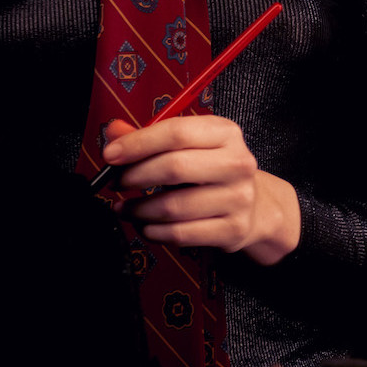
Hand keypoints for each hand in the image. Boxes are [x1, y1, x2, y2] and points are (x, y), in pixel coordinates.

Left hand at [103, 115, 301, 263]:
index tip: (111, 155)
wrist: (255, 206)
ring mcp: (238, 198)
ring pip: (173, 206)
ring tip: (126, 207)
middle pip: (175, 167)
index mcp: (226, 133)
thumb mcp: (189, 144)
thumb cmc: (213, 171)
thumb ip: (150, 137)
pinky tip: (145, 225)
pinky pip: (181, 234)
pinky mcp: (233, 229)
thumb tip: (114, 133)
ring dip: (139, 209)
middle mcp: (237, 163)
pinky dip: (153, 231)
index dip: (138, 143)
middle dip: (135, 176)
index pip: (176, 132)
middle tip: (116, 182)